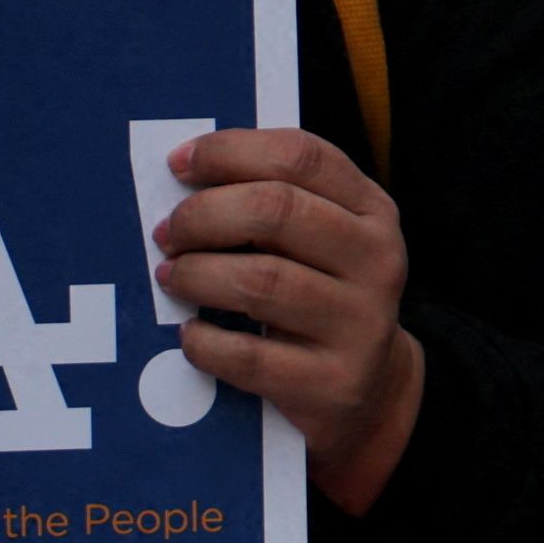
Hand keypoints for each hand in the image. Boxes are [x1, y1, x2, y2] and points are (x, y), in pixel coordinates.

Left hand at [153, 128, 423, 514]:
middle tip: (167, 233)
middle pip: (277, 210)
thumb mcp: (324, 240)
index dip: (231, 151)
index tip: (179, 164)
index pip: (301, 156)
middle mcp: (376, 260)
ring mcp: (359, 324)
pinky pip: (250, 356)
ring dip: (197, 275)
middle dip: (204, 215)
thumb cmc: (323, 297)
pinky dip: (206, 342)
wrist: (371, 390)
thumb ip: (277, 203)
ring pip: (261, 281)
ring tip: (172, 278)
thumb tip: (186, 179)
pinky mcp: (331, 383)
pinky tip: (191, 335)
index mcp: (373, 210)